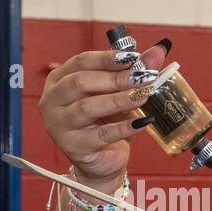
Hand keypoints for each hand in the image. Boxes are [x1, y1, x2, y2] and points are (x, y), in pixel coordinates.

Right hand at [38, 41, 170, 189]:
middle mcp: (53, 100)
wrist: (101, 159)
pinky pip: (101, 135)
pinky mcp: (74, 147)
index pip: (81, 62)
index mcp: (59, 79)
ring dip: (119, 100)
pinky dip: (124, 127)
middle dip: (115, 79)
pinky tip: (142, 122)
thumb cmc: (105, 120)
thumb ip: (134, 70)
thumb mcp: (118, 92)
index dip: (108, 58)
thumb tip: (158, 51)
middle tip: (142, 78)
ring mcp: (59, 125)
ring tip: (143, 96)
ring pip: (88, 107)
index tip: (134, 57)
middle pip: (81, 82)